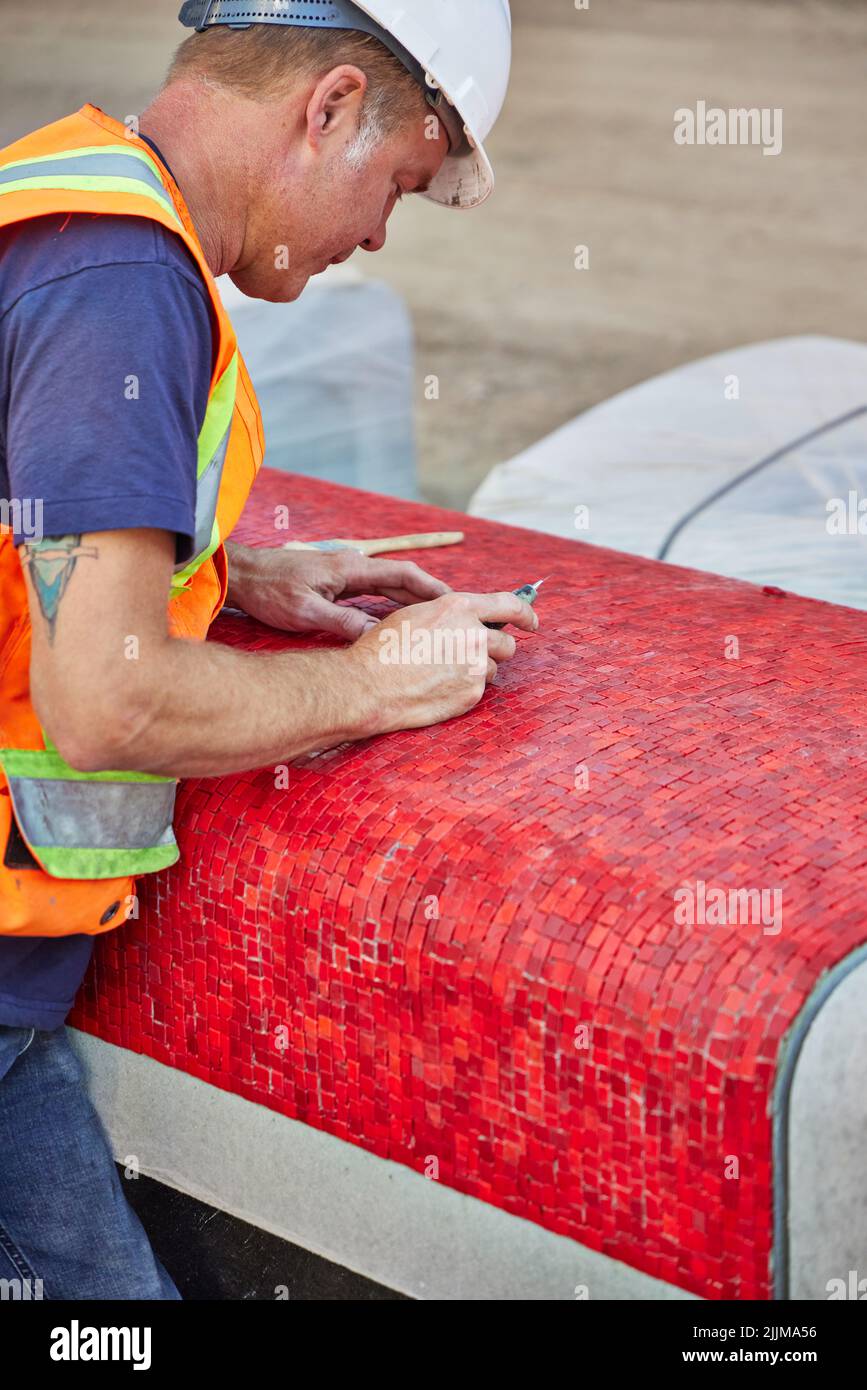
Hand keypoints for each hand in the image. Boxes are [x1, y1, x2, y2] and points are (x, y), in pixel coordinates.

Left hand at [224, 543, 450, 639]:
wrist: (242, 575)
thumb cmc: (269, 591)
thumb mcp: (305, 612)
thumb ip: (342, 622)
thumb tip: (376, 636)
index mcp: (350, 568)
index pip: (402, 574)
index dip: (431, 588)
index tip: (455, 602)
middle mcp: (352, 566)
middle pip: (400, 579)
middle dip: (429, 596)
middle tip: (454, 616)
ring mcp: (344, 572)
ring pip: (388, 586)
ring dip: (412, 600)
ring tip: (436, 620)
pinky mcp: (336, 582)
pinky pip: (373, 591)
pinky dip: (392, 602)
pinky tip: (400, 619)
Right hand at [347, 590, 538, 735]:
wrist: (369, 684)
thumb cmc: (384, 648)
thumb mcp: (417, 614)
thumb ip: (450, 614)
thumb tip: (469, 619)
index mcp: (459, 607)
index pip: (510, 605)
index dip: (526, 614)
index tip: (532, 623)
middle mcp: (473, 634)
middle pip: (507, 644)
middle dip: (495, 650)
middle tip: (471, 657)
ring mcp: (475, 665)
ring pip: (493, 669)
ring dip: (477, 672)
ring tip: (442, 674)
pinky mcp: (471, 693)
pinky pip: (479, 690)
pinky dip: (464, 690)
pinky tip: (438, 689)